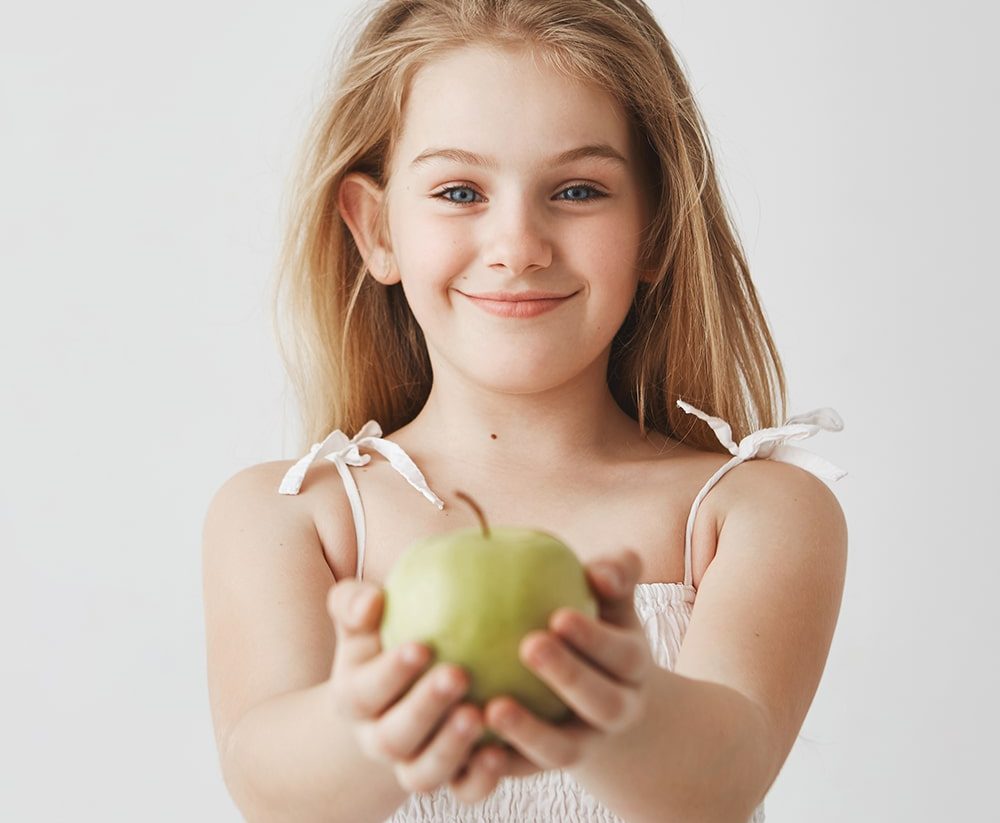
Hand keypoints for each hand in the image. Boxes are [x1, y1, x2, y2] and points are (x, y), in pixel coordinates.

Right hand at [325, 579, 509, 803]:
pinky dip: (480, 779)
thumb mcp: (363, 618)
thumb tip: (372, 600)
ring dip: (450, 748)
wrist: (403, 692)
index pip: (364, 691)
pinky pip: (463, 790)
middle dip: (424, 708)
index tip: (421, 647)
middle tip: (458, 675)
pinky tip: (502, 752)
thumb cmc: (386, 637)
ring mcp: (413, 765)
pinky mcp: (451, 780)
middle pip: (393, 737)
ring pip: (424, 774)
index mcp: (354, 699)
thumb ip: (355, 603)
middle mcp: (379, 740)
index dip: (389, 674)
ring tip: (478, 716)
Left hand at [481, 549, 654, 777]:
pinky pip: (523, 772)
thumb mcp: (610, 599)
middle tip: (528, 645)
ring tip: (491, 709)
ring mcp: (584, 745)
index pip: (622, 655)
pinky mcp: (545, 767)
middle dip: (569, 676)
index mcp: (632, 668)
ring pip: (563, 750)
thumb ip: (614, 575)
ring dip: (530, 733)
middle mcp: (617, 712)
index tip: (558, 615)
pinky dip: (498, 764)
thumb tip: (601, 570)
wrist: (592, 693)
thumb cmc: (593, 624)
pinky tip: (467, 742)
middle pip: (603, 704)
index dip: (595, 639)